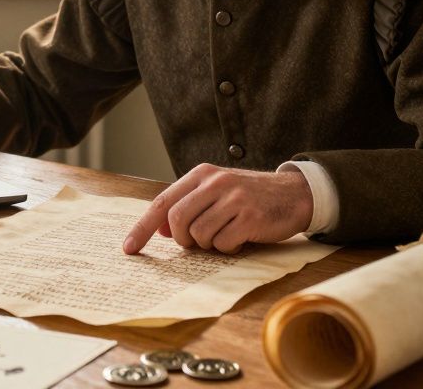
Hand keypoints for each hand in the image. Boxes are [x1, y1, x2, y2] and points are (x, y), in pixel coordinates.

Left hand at [123, 164, 312, 254]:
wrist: (294, 194)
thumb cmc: (249, 197)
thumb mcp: (216, 192)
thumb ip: (188, 205)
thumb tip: (160, 231)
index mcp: (201, 174)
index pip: (162, 203)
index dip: (142, 228)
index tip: (128, 248)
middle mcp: (215, 182)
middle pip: (176, 221)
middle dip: (183, 239)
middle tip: (198, 241)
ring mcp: (233, 198)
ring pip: (199, 235)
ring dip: (209, 244)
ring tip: (226, 234)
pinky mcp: (250, 217)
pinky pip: (223, 244)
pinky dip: (229, 248)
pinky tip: (241, 237)